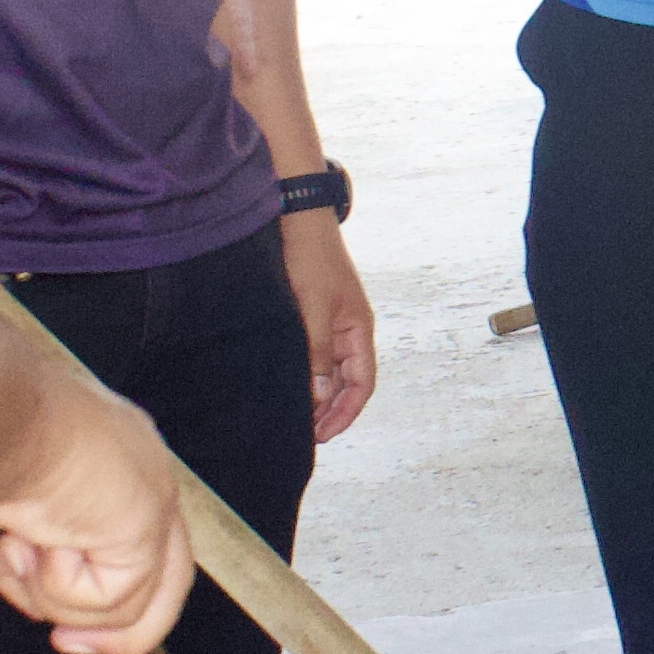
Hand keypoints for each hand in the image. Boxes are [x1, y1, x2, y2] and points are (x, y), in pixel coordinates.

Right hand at [0, 362, 196, 653]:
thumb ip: (24, 558)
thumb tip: (41, 608)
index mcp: (98, 448)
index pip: (126, 530)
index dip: (101, 589)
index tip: (61, 632)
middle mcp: (135, 464)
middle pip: (164, 571)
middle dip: (117, 627)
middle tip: (66, 643)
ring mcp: (151, 490)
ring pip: (134, 597)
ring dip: (61, 596)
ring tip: (23, 549)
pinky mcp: (151, 520)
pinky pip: (117, 602)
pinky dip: (63, 589)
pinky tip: (35, 541)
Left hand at [281, 208, 383, 438]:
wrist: (298, 218)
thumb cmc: (310, 258)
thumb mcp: (313, 308)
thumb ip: (316, 352)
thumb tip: (319, 395)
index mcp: (359, 330)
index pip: (362, 383)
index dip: (346, 412)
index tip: (324, 434)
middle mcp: (350, 331)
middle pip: (348, 382)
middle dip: (331, 410)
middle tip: (306, 435)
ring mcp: (333, 324)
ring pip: (332, 371)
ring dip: (319, 396)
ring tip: (298, 418)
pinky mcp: (315, 316)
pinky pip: (317, 355)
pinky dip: (308, 375)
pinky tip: (291, 385)